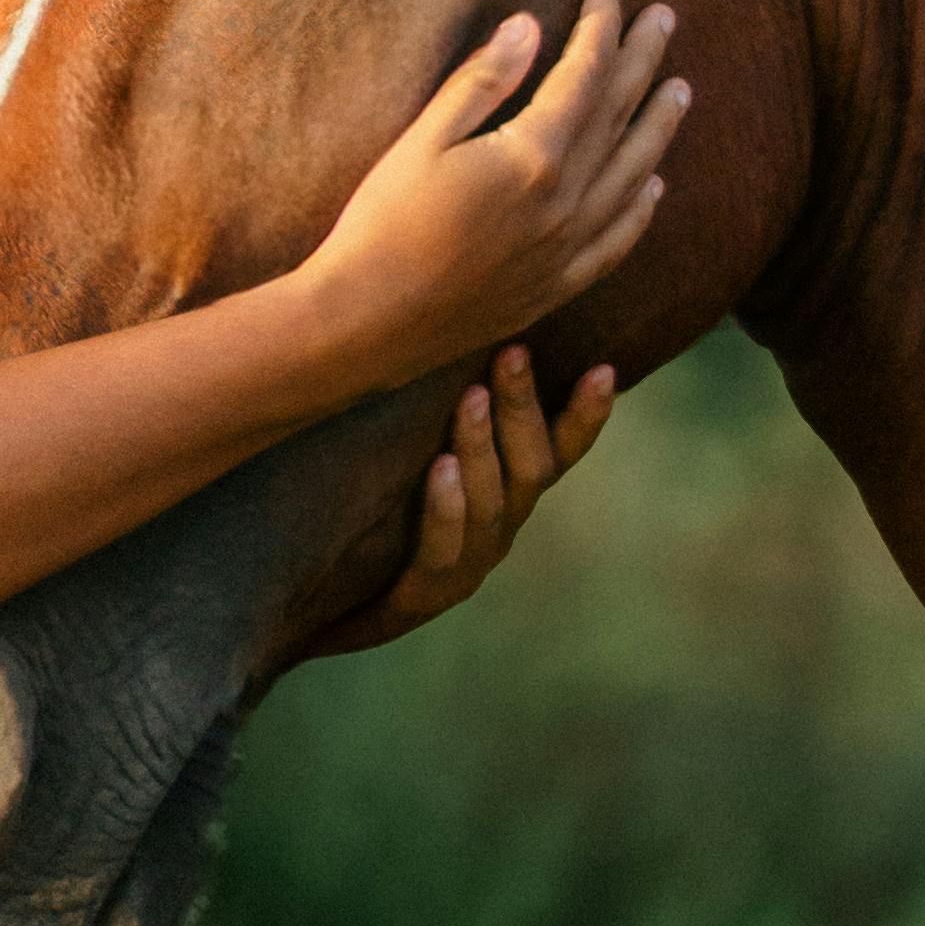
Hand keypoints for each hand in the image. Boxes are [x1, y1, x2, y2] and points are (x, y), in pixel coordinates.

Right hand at [302, 0, 684, 394]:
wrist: (368, 324)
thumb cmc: (382, 226)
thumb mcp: (422, 141)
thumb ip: (481, 83)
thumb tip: (529, 26)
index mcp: (533, 157)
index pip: (585, 74)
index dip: (600, 26)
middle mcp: (566, 202)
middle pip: (620, 115)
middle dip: (642, 60)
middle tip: (665, 18)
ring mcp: (567, 249)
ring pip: (633, 175)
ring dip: (660, 127)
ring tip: (681, 89)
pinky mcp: (556, 287)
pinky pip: (618, 241)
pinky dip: (642, 209)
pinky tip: (654, 187)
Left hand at [305, 345, 617, 656]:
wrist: (320, 608)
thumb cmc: (367, 513)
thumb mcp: (406, 452)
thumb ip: (431, 400)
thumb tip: (433, 317)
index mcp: (507, 493)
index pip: (559, 451)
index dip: (586, 417)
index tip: (604, 369)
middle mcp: (500, 527)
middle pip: (531, 467)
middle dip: (523, 408)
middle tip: (512, 351)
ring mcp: (468, 566)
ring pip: (491, 504)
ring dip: (483, 447)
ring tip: (472, 397)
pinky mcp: (423, 597)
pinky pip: (443, 551)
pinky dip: (445, 507)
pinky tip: (440, 467)